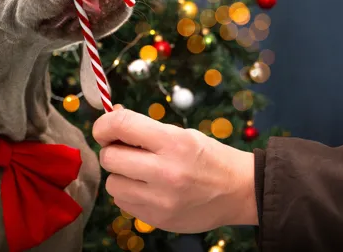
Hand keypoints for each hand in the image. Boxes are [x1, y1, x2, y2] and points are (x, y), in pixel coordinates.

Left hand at [92, 105, 257, 232]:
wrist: (239, 192)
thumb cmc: (207, 157)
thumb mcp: (181, 134)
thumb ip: (145, 130)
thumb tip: (110, 122)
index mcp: (173, 142)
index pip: (121, 125)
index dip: (104, 125)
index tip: (103, 130)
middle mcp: (165, 171)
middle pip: (109, 158)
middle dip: (112, 152)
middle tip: (125, 152)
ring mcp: (161, 199)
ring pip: (112, 183)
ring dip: (120, 176)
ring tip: (140, 173)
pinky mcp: (158, 219)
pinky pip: (123, 203)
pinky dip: (129, 194)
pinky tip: (148, 189)